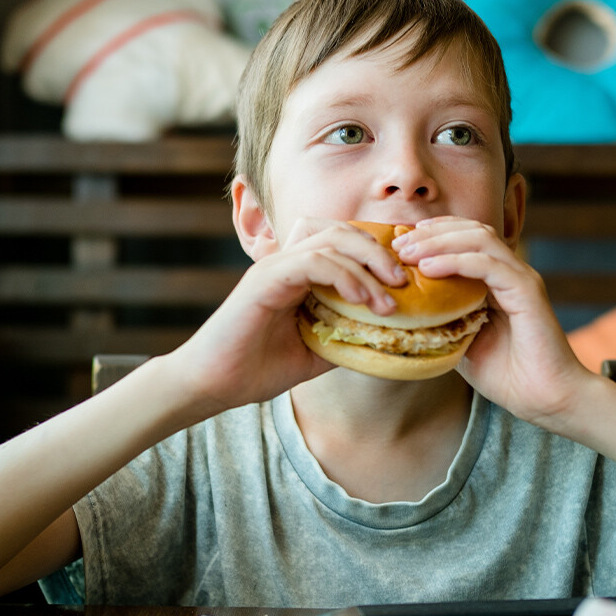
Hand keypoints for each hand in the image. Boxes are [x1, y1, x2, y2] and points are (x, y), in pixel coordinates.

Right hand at [167, 218, 406, 416]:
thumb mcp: (316, 351)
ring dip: (366, 266)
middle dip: (379, 252)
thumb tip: (390, 339)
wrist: (212, 384)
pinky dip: (341, 275)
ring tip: (388, 299)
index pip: (342, 241)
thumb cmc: (257, 368)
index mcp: (298, 272)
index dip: (376, 252)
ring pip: (330, 240)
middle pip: (341, 231)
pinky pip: (311, 261)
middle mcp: (286, 261)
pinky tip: (360, 300)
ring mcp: (274, 267)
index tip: (403, 281)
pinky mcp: (264, 279)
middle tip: (403, 283)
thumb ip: (346, 336)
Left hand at [393, 217, 595, 426]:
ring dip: (439, 241)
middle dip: (430, 233)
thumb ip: (442, 321)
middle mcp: (511, 272)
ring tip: (408, 252)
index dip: (433, 233)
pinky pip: (488, 265)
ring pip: (479, 239)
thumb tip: (405, 312)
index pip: (466, 237)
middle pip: (471, 230)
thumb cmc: (508, 376)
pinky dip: (456, 261)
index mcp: (498, 280)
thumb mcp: (462, 343)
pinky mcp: (527, 292)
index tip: (400, 242)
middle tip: (398, 244)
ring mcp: (521, 279)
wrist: (546, 400)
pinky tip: (429, 268)